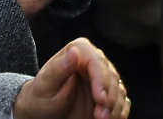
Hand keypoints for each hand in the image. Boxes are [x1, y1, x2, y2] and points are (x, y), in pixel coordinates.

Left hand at [14, 38, 128, 118]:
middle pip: (111, 76)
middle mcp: (95, 61)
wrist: (42, 113)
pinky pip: (122, 101)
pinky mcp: (108, 93)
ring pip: (119, 89)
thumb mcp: (45, 86)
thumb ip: (58, 69)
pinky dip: (119, 111)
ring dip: (114, 107)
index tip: (100, 99)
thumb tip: (74, 52)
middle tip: (100, 117)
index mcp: (79, 51)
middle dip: (109, 98)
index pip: (97, 62)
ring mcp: (103, 78)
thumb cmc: (40, 97)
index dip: (101, 80)